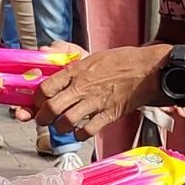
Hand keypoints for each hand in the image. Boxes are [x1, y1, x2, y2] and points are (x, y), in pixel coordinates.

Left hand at [30, 43, 166, 137]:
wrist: (147, 70)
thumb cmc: (122, 61)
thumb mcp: (93, 55)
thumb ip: (69, 58)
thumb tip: (47, 49)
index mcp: (77, 71)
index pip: (46, 87)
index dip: (37, 98)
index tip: (37, 102)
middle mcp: (83, 87)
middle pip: (51, 108)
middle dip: (42, 118)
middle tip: (42, 120)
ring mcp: (95, 102)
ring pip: (66, 122)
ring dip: (59, 128)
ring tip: (60, 127)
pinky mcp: (108, 115)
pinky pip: (87, 131)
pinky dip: (79, 135)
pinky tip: (79, 132)